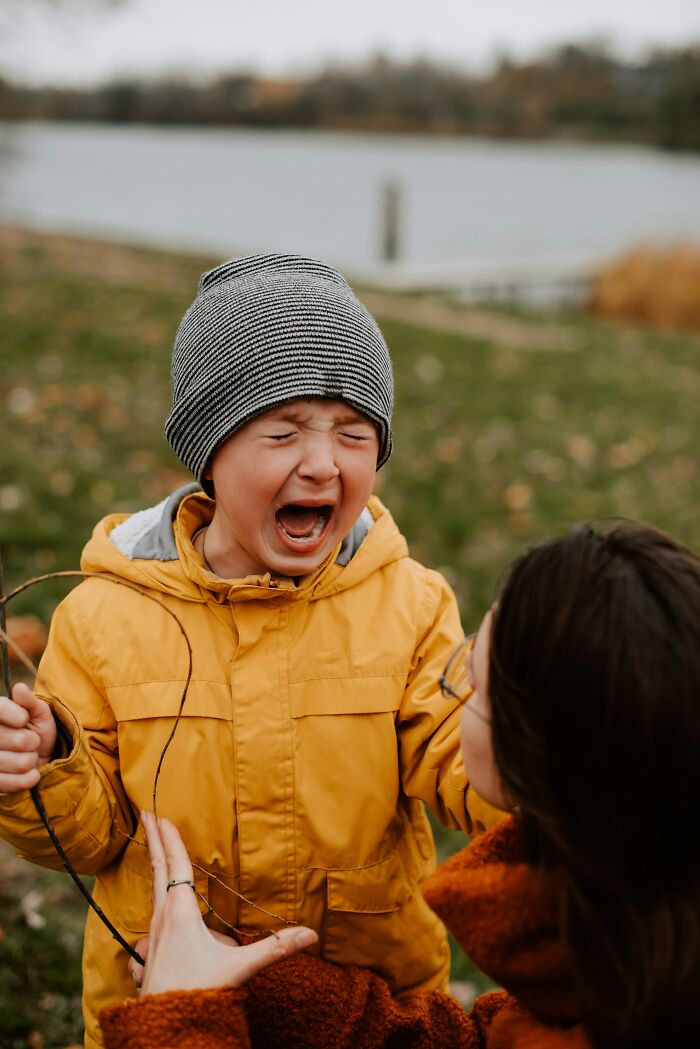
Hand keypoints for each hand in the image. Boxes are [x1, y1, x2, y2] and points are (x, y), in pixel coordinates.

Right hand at [0, 683, 55, 791]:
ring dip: (32, 760)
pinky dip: (29, 778)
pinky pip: (15, 783)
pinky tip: (30, 773)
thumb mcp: (38, 712)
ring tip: (28, 756)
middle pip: (19, 740)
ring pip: (21, 763)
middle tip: (30, 742)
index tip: (24, 719)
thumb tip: (19, 688)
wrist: (39, 758)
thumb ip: (30, 701)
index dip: (17, 716)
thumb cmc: (36, 730)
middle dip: (32, 741)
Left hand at [139, 811, 317, 995]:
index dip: (170, 839)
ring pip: (152, 892)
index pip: (175, 866)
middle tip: (146, 814)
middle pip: (157, 870)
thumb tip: (310, 934)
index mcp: (179, 913)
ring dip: (153, 866)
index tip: (160, 814)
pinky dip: (151, 902)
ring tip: (152, 849)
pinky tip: (150, 908)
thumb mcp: (238, 969)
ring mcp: (151, 938)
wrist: (163, 1031)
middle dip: (154, 841)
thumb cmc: (197, 994)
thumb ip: (273, 949)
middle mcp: (161, 919)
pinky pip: (149, 918)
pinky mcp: (148, 954)